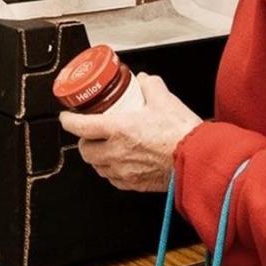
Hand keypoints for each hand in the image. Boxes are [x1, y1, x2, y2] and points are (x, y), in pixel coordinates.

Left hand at [61, 74, 202, 192]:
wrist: (199, 160)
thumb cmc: (182, 134)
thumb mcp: (164, 100)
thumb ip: (150, 86)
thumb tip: (144, 80)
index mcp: (119, 130)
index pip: (80, 127)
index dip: (69, 121)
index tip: (67, 117)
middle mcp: (116, 152)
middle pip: (85, 150)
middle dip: (84, 141)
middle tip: (89, 133)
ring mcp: (124, 171)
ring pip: (98, 167)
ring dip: (97, 157)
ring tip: (105, 147)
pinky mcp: (134, 184)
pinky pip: (113, 180)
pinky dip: (111, 171)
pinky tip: (120, 163)